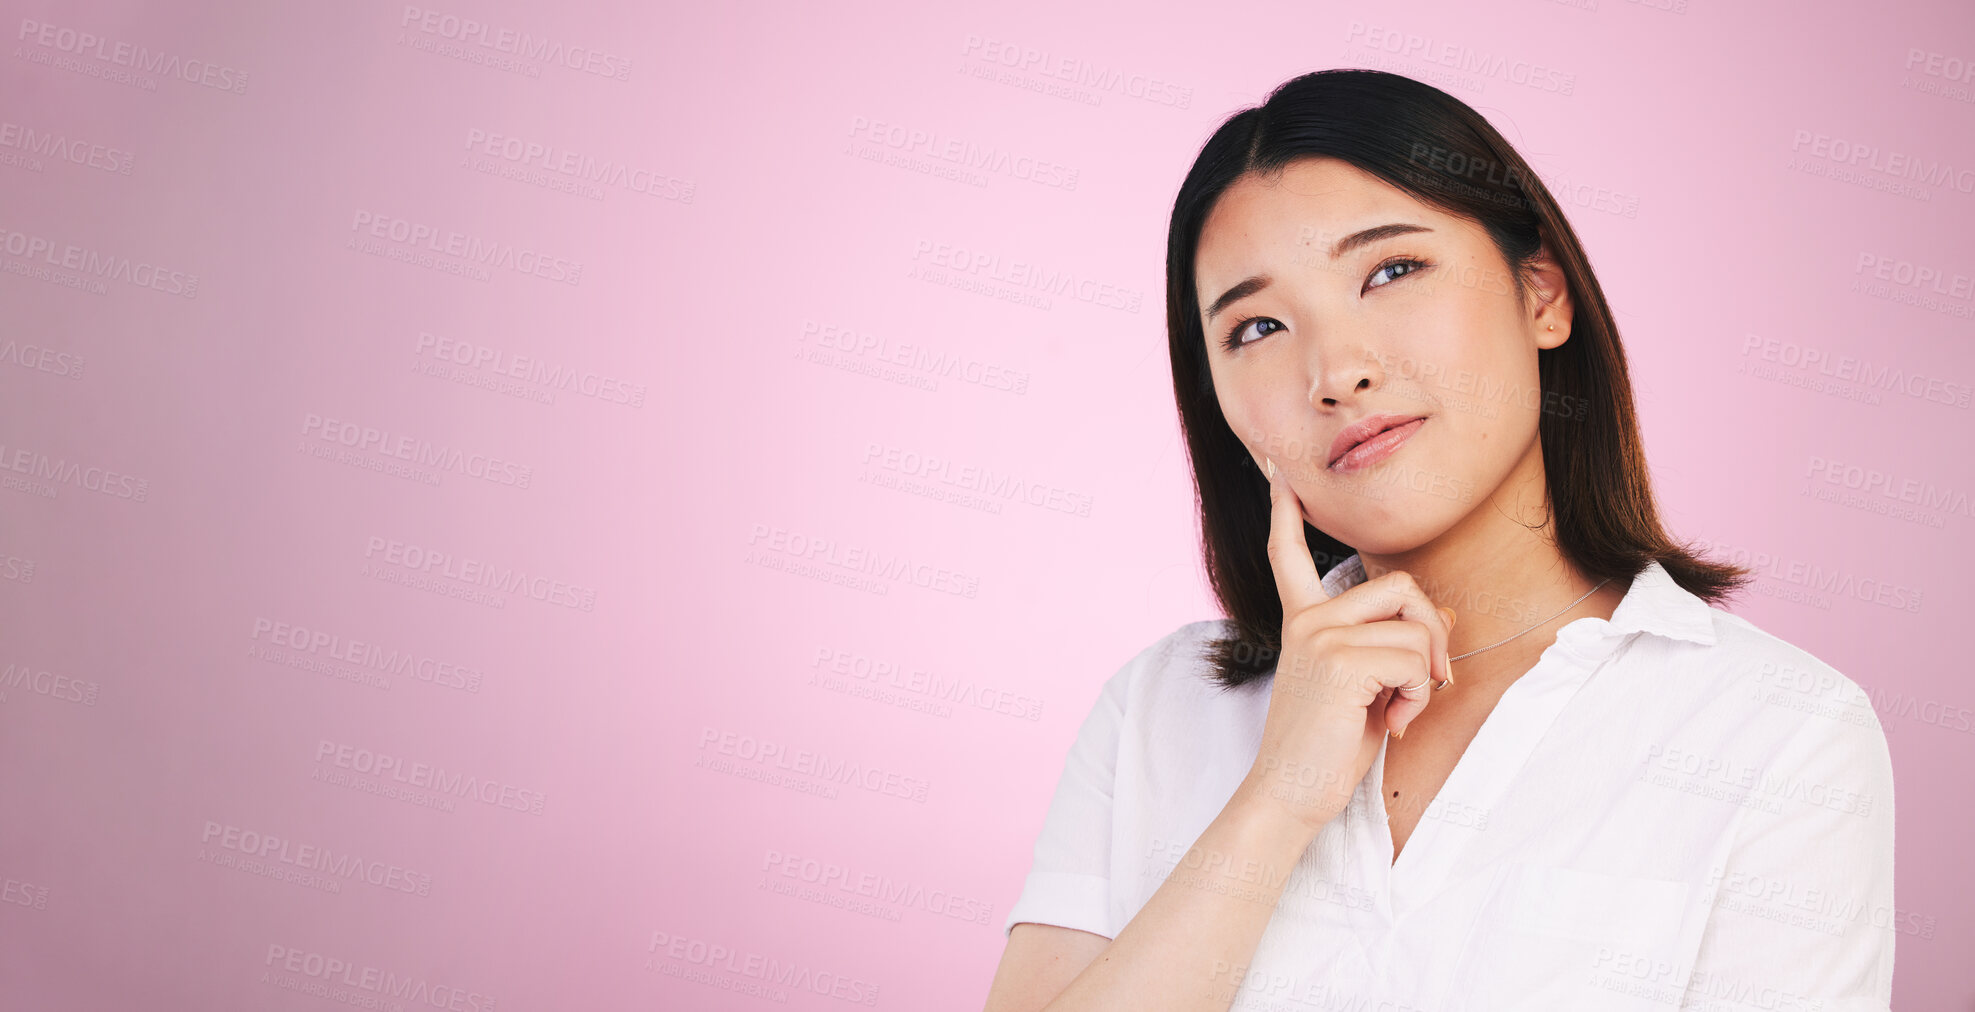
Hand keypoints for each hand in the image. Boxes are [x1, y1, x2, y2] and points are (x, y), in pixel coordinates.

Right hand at [1238, 455, 1456, 833]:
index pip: (1288, 555)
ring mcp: (1321, 636)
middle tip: (1427, 683)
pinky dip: (1419, 696)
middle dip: (1431, 635)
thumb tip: (1442, 617)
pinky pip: (1414, 659)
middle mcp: (1309, 620)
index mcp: (1303, 622)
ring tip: (1400, 711)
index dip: (1286, 512)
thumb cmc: (1327, 748)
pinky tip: (1394, 722)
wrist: (1291, 793)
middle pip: (1402, 586)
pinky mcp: (1341, 660)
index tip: (1279, 473)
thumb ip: (1391, 646)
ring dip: (1426, 676)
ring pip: (1416, 627)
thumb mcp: (1365, 687)